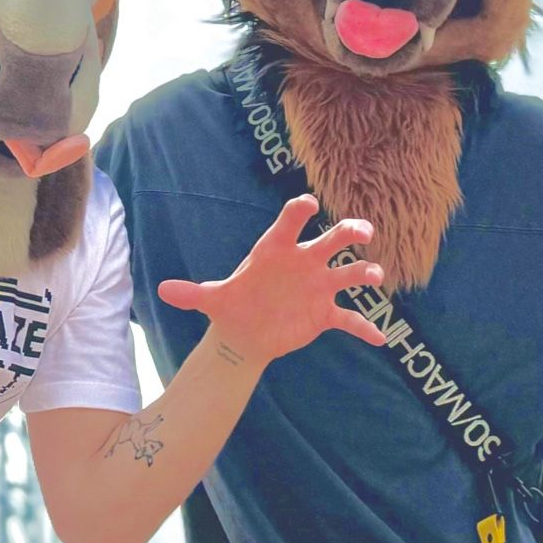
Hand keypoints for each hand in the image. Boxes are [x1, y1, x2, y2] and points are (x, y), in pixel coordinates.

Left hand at [156, 194, 387, 365]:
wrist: (245, 333)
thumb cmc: (233, 305)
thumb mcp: (212, 299)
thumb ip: (193, 293)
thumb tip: (162, 290)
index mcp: (277, 249)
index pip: (290, 222)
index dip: (300, 210)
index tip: (309, 204)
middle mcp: (303, 263)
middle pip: (331, 239)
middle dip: (349, 231)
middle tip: (363, 230)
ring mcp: (318, 287)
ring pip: (348, 274)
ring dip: (364, 273)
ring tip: (374, 276)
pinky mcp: (324, 314)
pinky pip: (349, 319)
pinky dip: (365, 328)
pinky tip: (381, 338)